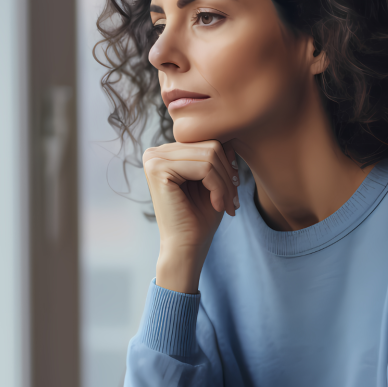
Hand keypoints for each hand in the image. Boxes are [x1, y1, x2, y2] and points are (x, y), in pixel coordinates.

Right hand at [143, 140, 238, 292]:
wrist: (186, 248)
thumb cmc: (199, 218)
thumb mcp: (214, 182)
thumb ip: (219, 158)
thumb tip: (230, 138)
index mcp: (166, 152)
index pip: (207, 141)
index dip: (226, 164)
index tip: (233, 188)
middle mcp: (155, 152)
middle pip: (210, 145)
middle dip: (228, 174)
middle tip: (232, 199)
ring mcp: (154, 159)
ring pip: (210, 155)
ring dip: (225, 183)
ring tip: (225, 204)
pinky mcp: (158, 170)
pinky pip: (204, 167)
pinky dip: (219, 187)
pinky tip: (217, 205)